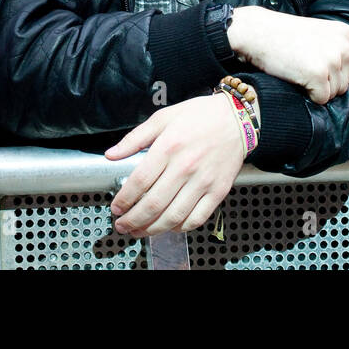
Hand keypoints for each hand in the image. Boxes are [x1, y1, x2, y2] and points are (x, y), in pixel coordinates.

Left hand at [105, 95, 245, 235]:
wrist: (237, 118)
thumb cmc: (200, 116)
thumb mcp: (163, 118)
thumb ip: (135, 138)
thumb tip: (111, 154)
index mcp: (168, 147)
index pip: (139, 182)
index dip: (124, 199)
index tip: (116, 207)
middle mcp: (185, 167)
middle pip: (154, 204)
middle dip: (133, 220)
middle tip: (122, 226)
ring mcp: (203, 181)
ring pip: (173, 216)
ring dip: (152, 229)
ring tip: (139, 232)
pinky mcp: (218, 191)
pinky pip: (197, 218)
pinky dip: (180, 228)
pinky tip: (169, 227)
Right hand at [227, 6, 348, 103]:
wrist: (255, 32)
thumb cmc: (282, 36)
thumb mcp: (317, 35)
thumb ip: (335, 50)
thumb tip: (345, 79)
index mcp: (345, 34)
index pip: (348, 68)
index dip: (328, 71)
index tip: (308, 59)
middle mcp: (344, 46)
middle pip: (344, 82)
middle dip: (325, 82)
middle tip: (301, 66)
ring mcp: (332, 60)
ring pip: (334, 93)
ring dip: (316, 89)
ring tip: (297, 69)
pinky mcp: (319, 74)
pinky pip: (321, 99)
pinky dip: (307, 95)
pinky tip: (294, 77)